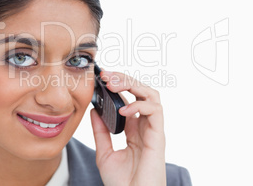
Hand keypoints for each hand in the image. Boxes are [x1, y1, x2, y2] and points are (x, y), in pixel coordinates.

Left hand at [90, 70, 165, 185]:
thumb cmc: (121, 183)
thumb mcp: (104, 153)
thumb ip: (100, 132)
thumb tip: (94, 110)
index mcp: (134, 128)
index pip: (129, 98)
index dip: (117, 86)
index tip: (100, 79)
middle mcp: (145, 126)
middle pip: (141, 91)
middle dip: (124, 79)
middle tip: (106, 76)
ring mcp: (153, 130)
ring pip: (151, 95)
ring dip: (133, 85)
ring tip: (113, 85)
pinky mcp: (158, 136)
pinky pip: (155, 110)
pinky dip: (140, 104)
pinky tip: (124, 110)